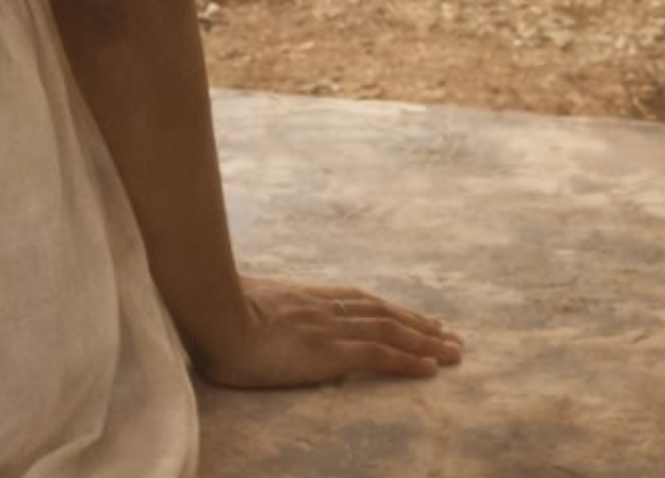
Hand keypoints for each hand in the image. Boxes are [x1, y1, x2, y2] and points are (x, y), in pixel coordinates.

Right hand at [193, 274, 464, 388]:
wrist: (211, 313)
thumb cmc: (211, 312)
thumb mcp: (240, 305)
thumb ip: (258, 311)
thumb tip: (254, 321)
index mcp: (302, 297)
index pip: (356, 300)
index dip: (387, 308)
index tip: (412, 315)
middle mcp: (322, 307)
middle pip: (380, 312)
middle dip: (417, 324)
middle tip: (448, 334)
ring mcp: (328, 327)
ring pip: (389, 330)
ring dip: (425, 340)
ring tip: (453, 350)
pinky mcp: (330, 351)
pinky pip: (379, 354)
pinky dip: (408, 360)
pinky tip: (431, 368)